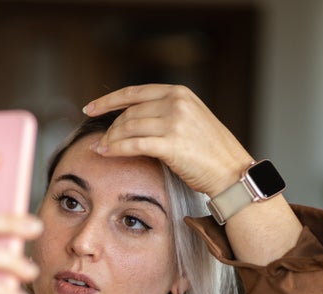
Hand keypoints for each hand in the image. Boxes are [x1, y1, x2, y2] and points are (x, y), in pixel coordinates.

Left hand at [83, 84, 253, 197]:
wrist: (231, 172)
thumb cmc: (210, 151)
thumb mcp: (190, 119)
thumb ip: (165, 112)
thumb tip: (131, 118)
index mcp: (178, 93)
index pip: (134, 92)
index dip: (108, 100)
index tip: (90, 108)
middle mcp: (176, 102)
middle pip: (128, 113)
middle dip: (109, 128)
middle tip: (98, 142)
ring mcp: (174, 122)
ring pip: (127, 127)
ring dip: (109, 140)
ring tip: (99, 149)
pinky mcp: (171, 144)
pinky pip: (133, 144)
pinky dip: (115, 148)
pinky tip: (105, 153)